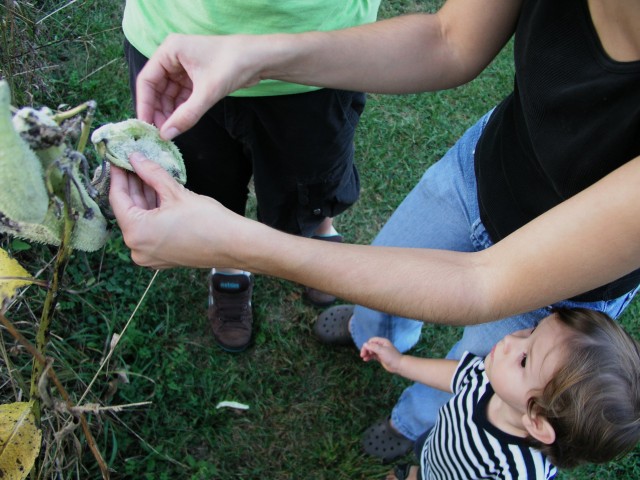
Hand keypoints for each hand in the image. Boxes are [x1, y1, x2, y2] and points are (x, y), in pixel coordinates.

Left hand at [108, 152, 244, 268]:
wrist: (234, 245)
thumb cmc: (208, 222)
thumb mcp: (175, 193)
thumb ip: (151, 173)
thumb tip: (135, 158)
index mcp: (136, 233)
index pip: (118, 198)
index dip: (118, 175)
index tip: (118, 159)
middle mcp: (137, 248)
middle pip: (128, 210)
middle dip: (132, 185)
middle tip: (132, 162)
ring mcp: (150, 255)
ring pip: (140, 219)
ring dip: (143, 197)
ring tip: (146, 172)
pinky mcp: (163, 255)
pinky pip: (151, 229)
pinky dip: (152, 211)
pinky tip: (157, 192)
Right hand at [136, 34, 265, 139]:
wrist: (259, 59)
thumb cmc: (233, 65)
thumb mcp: (207, 92)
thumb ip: (186, 115)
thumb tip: (167, 135)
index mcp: (170, 50)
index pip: (147, 80)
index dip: (145, 104)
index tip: (145, 125)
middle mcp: (174, 56)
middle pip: (157, 88)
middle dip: (158, 110)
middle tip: (160, 132)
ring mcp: (185, 66)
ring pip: (169, 93)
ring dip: (169, 111)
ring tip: (170, 130)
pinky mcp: (196, 76)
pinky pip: (182, 94)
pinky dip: (181, 108)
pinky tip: (180, 122)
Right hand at [360, 337, 402, 372]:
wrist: (398, 366)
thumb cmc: (391, 357)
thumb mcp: (381, 351)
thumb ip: (373, 347)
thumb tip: (364, 344)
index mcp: (382, 342)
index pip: (372, 340)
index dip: (367, 345)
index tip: (364, 351)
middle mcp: (381, 346)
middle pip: (370, 346)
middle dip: (366, 350)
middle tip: (362, 355)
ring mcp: (380, 352)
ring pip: (371, 351)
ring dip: (367, 354)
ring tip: (363, 358)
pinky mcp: (380, 357)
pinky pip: (373, 356)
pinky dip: (369, 357)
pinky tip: (366, 360)